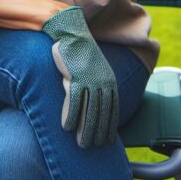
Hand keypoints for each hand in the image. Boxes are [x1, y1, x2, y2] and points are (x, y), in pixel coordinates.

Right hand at [41, 6, 118, 148]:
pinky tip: (67, 127)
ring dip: (86, 129)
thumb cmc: (81, 53)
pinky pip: (74, 101)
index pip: (112, 109)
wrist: (73, 33)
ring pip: (90, 110)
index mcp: (110, 81)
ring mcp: (90, 80)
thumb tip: (95, 103)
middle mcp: (103, 82)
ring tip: (82, 143)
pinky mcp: (75, 77)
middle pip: (102, 113)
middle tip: (93, 147)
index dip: (109, 126)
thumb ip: (96, 85)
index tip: (107, 140)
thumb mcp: (94, 70)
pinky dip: (71, 115)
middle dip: (98, 132)